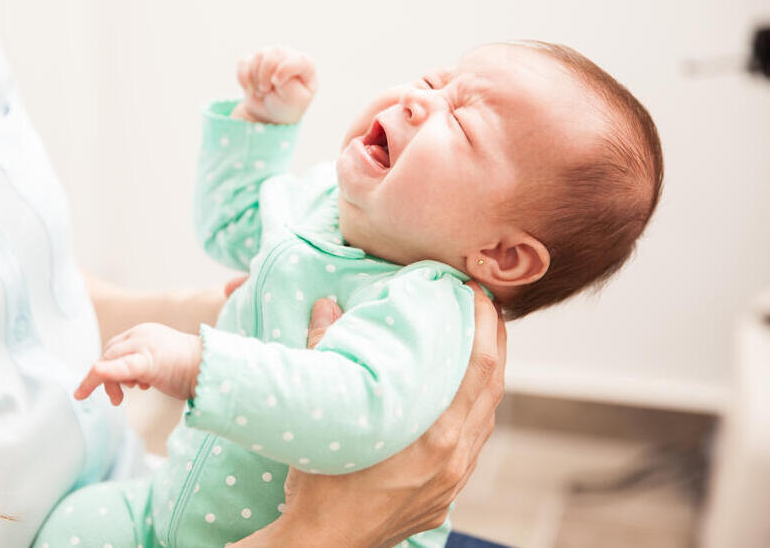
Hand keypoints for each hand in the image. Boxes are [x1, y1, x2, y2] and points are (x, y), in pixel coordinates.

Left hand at [74, 323, 202, 405]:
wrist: (213, 369)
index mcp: (143, 333)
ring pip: (109, 360)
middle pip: (109, 353)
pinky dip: (104, 373)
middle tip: (114, 399)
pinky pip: (120, 367)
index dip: (108, 367)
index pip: (115, 347)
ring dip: (106, 382)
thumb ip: (141, 366)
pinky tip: (93, 378)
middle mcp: (140, 334)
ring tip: (118, 399)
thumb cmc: (191, 370)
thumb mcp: (159, 363)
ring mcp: (143, 344)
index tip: (111, 387)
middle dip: (103, 377)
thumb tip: (127, 381)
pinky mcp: (148, 360)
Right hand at [233, 46, 316, 123]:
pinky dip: (243, 78)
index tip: (276, 83)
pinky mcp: (254, 60)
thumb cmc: (287, 106)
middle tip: (266, 90)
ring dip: (255, 78)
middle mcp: (288, 55)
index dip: (284, 70)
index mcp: (306, 65)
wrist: (269, 113)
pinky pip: (243, 62)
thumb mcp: (295, 100)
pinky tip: (250, 88)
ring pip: (258, 56)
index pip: (299, 60)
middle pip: (274, 54)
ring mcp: (271, 55)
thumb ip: (290, 83)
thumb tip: (274, 70)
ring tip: (261, 91)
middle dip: (265, 75)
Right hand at [235, 282, 506, 546]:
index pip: (479, 366)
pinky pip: (473, 443)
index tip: (478, 292)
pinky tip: (460, 398)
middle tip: (486, 305)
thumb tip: (326, 306)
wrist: (322, 546)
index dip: (485, 324)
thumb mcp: (324, 416)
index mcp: (435, 436)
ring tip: (478, 343)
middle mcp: (454, 458)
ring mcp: (453, 481)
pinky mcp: (445, 496)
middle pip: (493, 387)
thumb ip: (325, 354)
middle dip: (494, 341)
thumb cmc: (319, 486)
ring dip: (488, 376)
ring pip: (486, 417)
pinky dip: (474, 411)